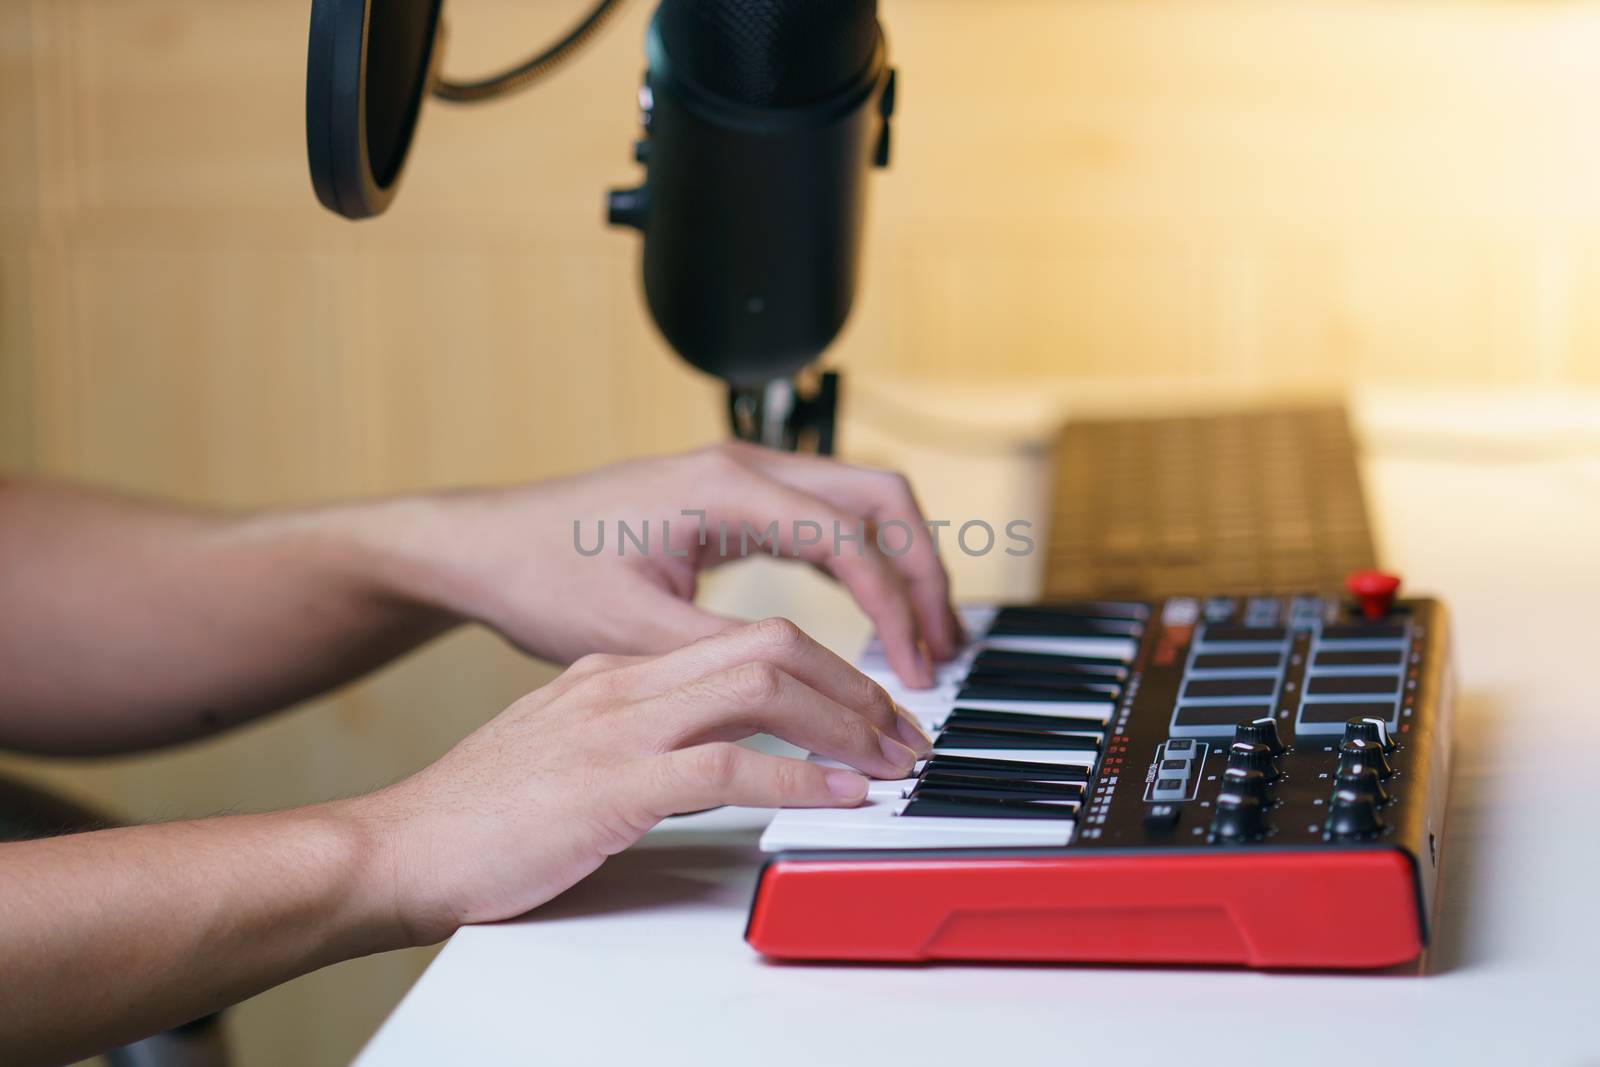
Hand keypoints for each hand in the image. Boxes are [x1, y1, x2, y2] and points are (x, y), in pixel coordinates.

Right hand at [347, 619, 933, 942]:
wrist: (398, 848)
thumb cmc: (478, 812)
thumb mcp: (564, 745)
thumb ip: (629, 728)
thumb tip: (701, 738)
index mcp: (618, 671)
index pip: (747, 639)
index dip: (825, 669)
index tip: (867, 709)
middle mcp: (625, 684)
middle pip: (771, 644)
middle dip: (853, 684)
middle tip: (902, 730)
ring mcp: (618, 728)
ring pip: (761, 686)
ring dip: (843, 721)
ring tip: (890, 759)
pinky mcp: (612, 785)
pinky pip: (727, 765)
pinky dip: (798, 777)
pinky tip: (839, 796)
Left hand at [382, 442, 960, 687]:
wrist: (488, 546)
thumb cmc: (542, 575)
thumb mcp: (630, 631)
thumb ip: (724, 656)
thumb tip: (807, 691)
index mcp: (723, 487)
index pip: (850, 537)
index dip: (895, 609)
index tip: (910, 675)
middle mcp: (743, 467)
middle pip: (881, 498)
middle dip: (925, 573)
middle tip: (942, 651)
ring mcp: (743, 478)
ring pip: (863, 503)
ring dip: (903, 565)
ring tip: (926, 640)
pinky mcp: (735, 502)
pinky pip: (829, 520)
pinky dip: (866, 565)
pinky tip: (874, 619)